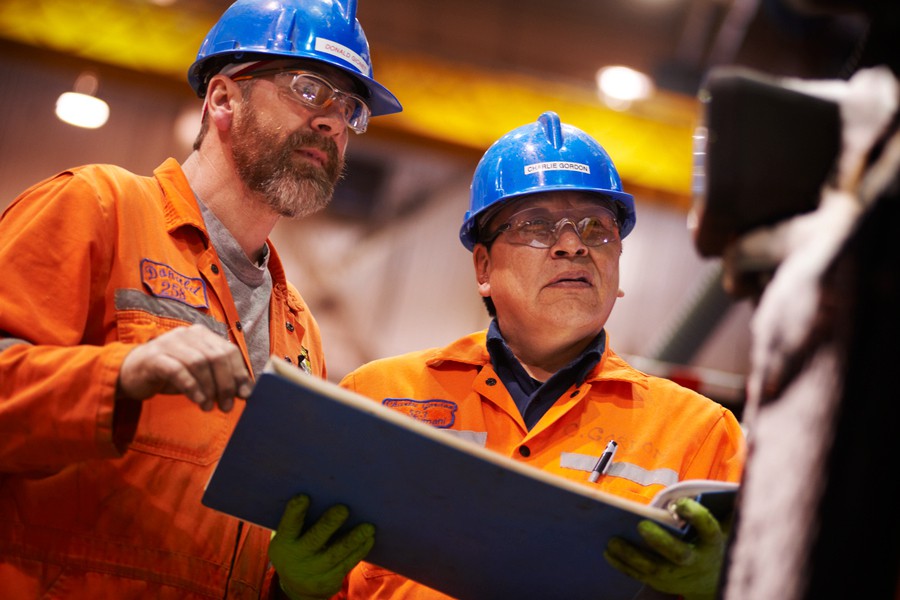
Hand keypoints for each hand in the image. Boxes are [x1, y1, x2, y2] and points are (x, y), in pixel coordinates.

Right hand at [117, 324, 251, 411]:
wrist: (131, 373)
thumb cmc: (170, 373)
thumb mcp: (199, 373)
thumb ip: (220, 377)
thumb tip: (245, 391)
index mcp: (203, 335)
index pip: (229, 351)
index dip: (240, 374)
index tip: (245, 395)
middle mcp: (188, 334)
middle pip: (216, 357)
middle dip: (226, 384)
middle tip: (227, 406)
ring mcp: (170, 343)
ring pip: (199, 363)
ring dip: (209, 388)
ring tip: (210, 407)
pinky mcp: (155, 357)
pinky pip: (178, 370)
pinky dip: (192, 387)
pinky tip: (198, 401)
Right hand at [269, 494, 374, 599]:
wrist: (298, 584)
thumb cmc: (298, 546)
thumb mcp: (292, 537)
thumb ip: (304, 520)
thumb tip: (332, 493)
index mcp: (284, 542)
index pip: (289, 525)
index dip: (295, 512)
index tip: (304, 497)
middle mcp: (297, 557)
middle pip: (315, 539)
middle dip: (329, 524)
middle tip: (343, 509)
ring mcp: (313, 571)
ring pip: (335, 554)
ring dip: (354, 539)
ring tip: (368, 527)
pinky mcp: (329, 581)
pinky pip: (347, 564)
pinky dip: (359, 551)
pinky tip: (369, 539)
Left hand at [604, 498, 726, 599]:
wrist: (711, 579)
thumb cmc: (706, 540)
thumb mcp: (716, 525)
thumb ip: (710, 506)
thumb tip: (709, 483)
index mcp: (712, 542)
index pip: (708, 527)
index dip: (695, 515)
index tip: (679, 503)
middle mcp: (696, 561)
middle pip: (679, 555)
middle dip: (660, 541)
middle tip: (641, 525)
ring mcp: (679, 576)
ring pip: (655, 568)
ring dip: (632, 555)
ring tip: (612, 540)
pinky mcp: (662, 583)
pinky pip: (640, 575)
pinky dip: (623, 564)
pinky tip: (608, 550)